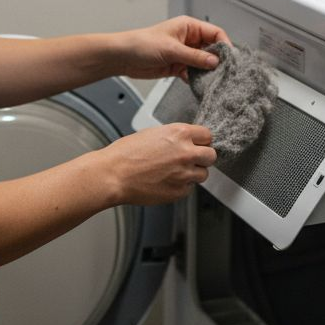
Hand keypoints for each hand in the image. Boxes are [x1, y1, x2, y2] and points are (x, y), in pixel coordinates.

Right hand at [92, 123, 216, 205]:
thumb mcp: (152, 134)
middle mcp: (186, 153)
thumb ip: (173, 137)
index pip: (207, 135)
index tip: (198, 145)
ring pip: (203, 174)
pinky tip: (166, 182)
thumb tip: (184, 141)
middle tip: (191, 160)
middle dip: (202, 158)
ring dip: (193, 173)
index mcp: (179, 134)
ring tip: (175, 172)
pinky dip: (181, 186)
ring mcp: (184, 174)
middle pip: (211, 155)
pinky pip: (189, 189)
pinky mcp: (179, 191)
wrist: (113, 175)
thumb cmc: (125, 155)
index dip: (202, 141)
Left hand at [115, 15, 231, 79]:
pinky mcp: (178, 66)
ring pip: (204, 62)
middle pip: (212, 49)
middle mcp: (189, 39)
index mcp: (189, 27)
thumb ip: (194, 56)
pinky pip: (194, 72)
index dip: (224, 44)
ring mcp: (184, 53)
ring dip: (208, 71)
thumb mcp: (171, 49)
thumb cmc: (141, 44)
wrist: (123, 57)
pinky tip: (200, 84)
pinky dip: (198, 78)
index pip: (215, 33)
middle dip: (218, 60)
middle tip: (224, 72)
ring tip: (214, 80)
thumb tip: (214, 61)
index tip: (229, 58)